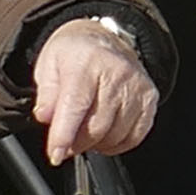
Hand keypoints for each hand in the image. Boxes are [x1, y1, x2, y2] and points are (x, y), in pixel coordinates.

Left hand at [31, 16, 158, 159]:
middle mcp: (117, 72)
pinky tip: (105, 134)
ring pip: (116, 135)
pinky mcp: (150, 98)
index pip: (75, 106)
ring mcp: (137, 86)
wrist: (107, 39)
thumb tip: (45, 117)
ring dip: (96, 144)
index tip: (56, 155)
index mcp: (86, 61)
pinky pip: (134, 136)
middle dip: (77, 143)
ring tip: (84, 133)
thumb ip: (46, 94)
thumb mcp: (48, 65)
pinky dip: (116, 143)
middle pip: (97, 126)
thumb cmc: (75, 55)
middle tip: (66, 143)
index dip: (64, 135)